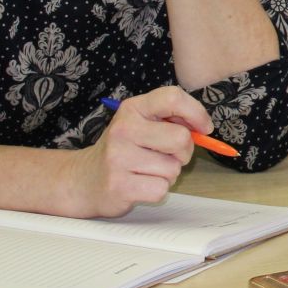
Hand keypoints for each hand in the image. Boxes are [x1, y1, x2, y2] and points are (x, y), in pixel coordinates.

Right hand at [69, 86, 208, 217]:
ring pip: (173, 168)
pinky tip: (140, 184)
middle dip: (184, 152)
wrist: (83, 180)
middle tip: (168, 155)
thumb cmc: (124, 150)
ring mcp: (118, 158)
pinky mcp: (119, 186)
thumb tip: (204, 128)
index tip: (203, 128)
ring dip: (168, 173)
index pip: (172, 97)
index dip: (196, 113)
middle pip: (180, 138)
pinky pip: (161, 189)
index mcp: (132, 109)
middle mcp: (123, 130)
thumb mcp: (142, 124)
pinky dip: (158, 190)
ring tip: (147, 170)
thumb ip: (172, 119)